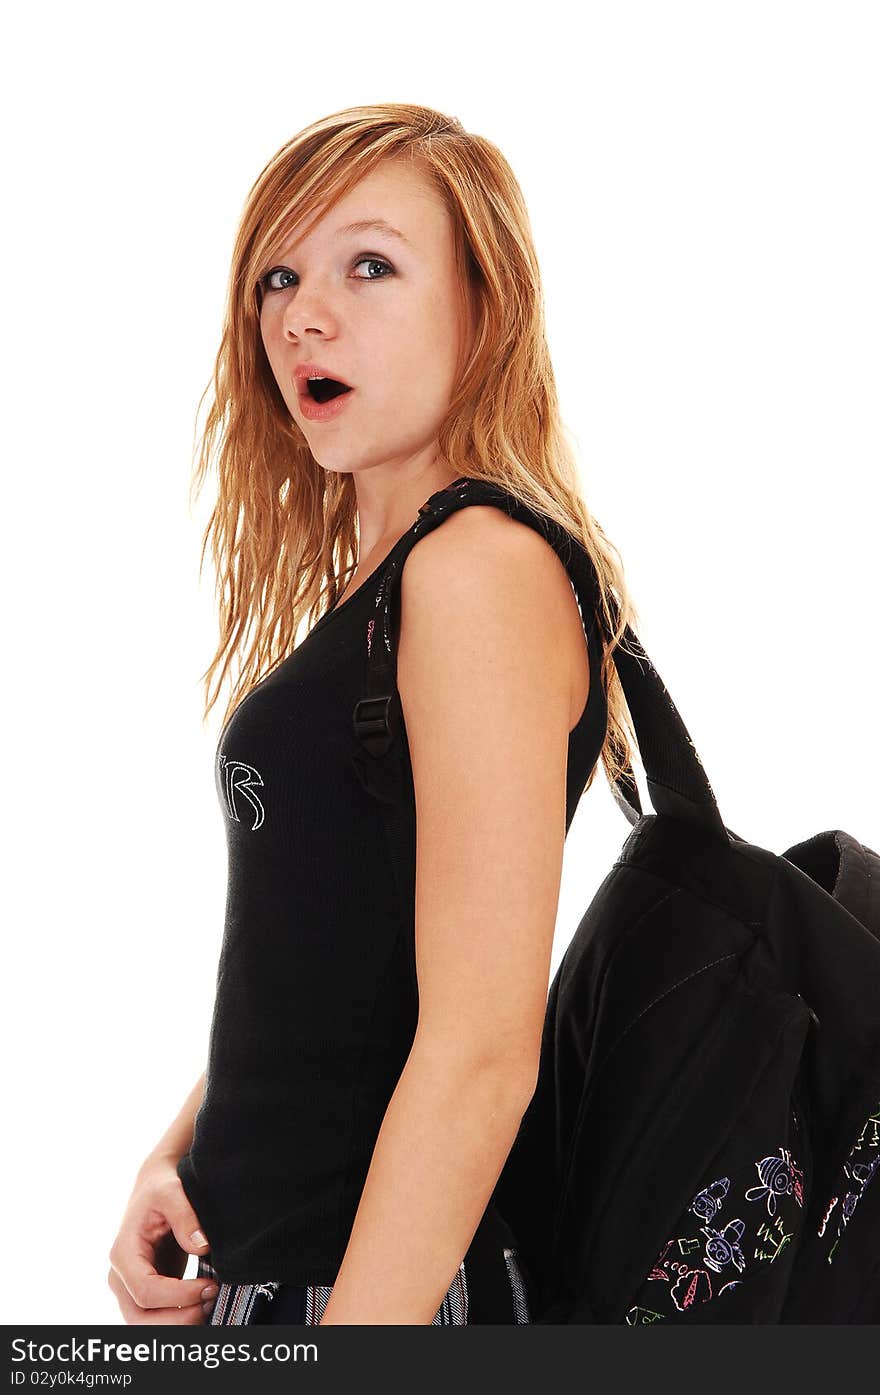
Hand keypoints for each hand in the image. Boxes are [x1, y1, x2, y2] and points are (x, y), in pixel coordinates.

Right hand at [108, 1153, 217, 1323]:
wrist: (155, 1185)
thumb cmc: (161, 1186)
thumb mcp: (172, 1190)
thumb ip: (185, 1216)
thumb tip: (202, 1246)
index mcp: (123, 1253)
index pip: (145, 1291)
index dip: (178, 1296)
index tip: (210, 1286)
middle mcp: (121, 1276)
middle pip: (140, 1318)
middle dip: (178, 1319)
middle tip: (212, 1301)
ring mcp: (130, 1287)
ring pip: (146, 1325)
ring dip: (179, 1323)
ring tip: (210, 1304)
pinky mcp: (146, 1291)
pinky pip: (157, 1318)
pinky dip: (179, 1319)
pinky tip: (204, 1306)